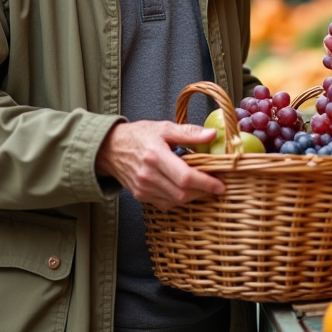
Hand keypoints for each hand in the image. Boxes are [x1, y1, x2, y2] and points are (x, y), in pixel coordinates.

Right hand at [95, 121, 225, 208]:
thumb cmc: (138, 135)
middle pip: (182, 193)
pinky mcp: (141, 195)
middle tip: (216, 186)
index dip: (205, 183)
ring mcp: (143, 188)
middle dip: (203, 192)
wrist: (110, 149)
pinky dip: (180, 199)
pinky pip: (166, 203)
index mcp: (155, 155)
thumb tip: (213, 134)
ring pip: (176, 201)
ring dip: (193, 197)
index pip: (185, 177)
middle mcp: (148, 175)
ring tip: (204, 187)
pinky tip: (187, 190)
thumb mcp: (164, 128)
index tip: (220, 185)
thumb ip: (189, 132)